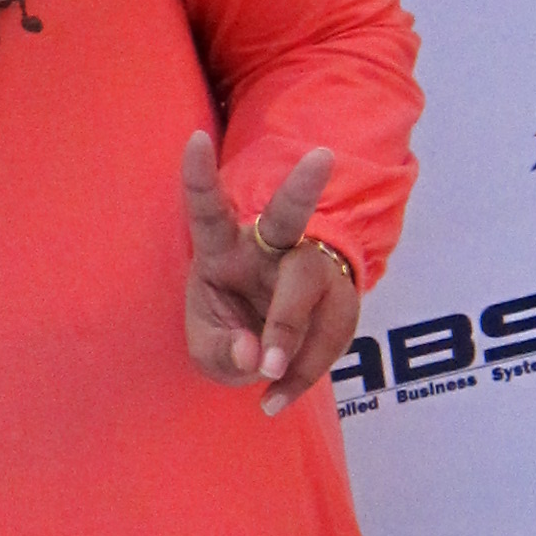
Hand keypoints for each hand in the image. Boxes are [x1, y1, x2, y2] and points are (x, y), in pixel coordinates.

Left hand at [180, 131, 359, 418]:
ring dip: (293, 337)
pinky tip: (280, 396)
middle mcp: (269, 248)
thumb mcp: (207, 350)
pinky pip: (331, 332)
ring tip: (271, 384)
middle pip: (286, 216)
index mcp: (222, 249)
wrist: (274, 350)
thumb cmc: (230, 333)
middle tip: (321, 156)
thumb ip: (222, 353)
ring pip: (311, 287)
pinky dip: (307, 371)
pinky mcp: (340, 298)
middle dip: (301, 186)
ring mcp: (310, 267)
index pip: (208, 210)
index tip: (195, 139)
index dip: (199, 177)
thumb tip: (258, 356)